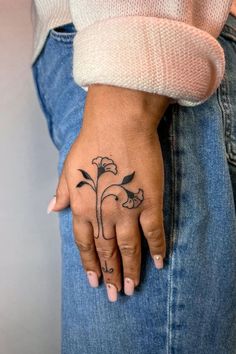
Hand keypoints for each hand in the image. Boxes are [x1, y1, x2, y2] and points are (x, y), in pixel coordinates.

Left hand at [49, 85, 170, 300]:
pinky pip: (154, 231)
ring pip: (130, 248)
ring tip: (132, 288)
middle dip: (111, 274)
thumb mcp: (68, 167)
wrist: (118, 125)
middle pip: (108, 251)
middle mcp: (103, 214)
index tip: (95, 281)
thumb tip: (53, 209)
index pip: (85, 244)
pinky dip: (158, 248)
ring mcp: (128, 210)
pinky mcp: (150, 202)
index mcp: (82, 207)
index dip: (90, 264)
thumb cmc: (91, 143)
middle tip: (115, 295)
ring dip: (131, 270)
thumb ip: (62, 192)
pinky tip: (160, 262)